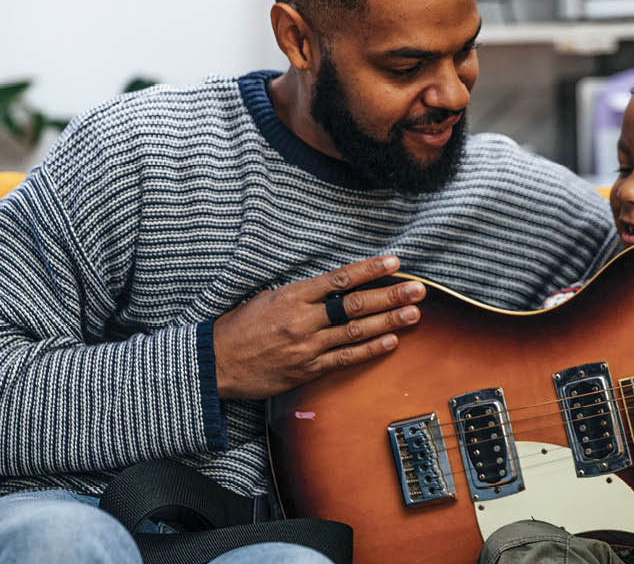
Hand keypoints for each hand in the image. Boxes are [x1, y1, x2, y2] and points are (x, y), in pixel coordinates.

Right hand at [212, 255, 425, 398]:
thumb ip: (301, 293)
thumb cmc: (239, 327)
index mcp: (292, 296)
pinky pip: (345, 358)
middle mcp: (303, 320)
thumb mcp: (266, 297)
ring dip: (388, 322)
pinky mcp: (308, 370)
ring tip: (414, 314)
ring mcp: (307, 346)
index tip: (395, 263)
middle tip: (417, 290)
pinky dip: (370, 349)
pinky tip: (391, 342)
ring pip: (355, 331)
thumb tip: (332, 285)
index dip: (370, 270)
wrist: (216, 364)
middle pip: (355, 305)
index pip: (340, 279)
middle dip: (390, 296)